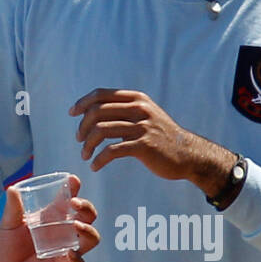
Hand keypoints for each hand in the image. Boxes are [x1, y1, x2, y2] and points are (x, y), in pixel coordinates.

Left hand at [0, 174, 98, 261]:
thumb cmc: (9, 243)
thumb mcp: (9, 223)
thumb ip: (13, 208)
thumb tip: (11, 189)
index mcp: (54, 216)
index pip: (70, 199)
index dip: (74, 189)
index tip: (73, 180)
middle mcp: (65, 231)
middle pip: (88, 216)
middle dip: (87, 207)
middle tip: (75, 203)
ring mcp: (68, 249)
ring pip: (91, 238)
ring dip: (88, 230)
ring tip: (76, 225)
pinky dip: (79, 261)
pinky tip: (71, 254)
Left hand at [69, 88, 232, 195]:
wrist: (188, 154)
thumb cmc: (161, 136)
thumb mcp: (145, 114)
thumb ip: (124, 109)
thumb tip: (93, 110)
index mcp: (136, 99)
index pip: (101, 94)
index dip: (82, 102)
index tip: (72, 113)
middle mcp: (139, 109)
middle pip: (97, 112)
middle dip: (82, 127)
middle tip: (79, 140)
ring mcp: (142, 127)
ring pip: (101, 130)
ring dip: (87, 145)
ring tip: (85, 156)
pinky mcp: (144, 146)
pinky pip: (112, 151)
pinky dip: (99, 159)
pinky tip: (96, 167)